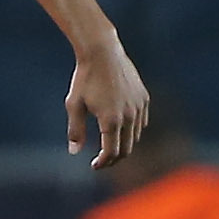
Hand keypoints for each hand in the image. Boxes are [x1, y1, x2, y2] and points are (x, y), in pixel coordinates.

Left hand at [67, 35, 148, 168]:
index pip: (111, 152)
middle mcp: (129, 116)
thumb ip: (75, 130)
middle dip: (114, 158)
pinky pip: (141, 122)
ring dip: (123, 144)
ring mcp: (139, 107)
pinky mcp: (144, 98)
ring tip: (109, 145)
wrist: (103, 53)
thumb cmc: (84, 78)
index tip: (94, 165)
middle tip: (102, 160)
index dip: (103, 162)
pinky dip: (132, 130)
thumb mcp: (74, 104)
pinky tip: (120, 129)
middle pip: (126, 149)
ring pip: (135, 136)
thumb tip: (75, 151)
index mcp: (111, 120)